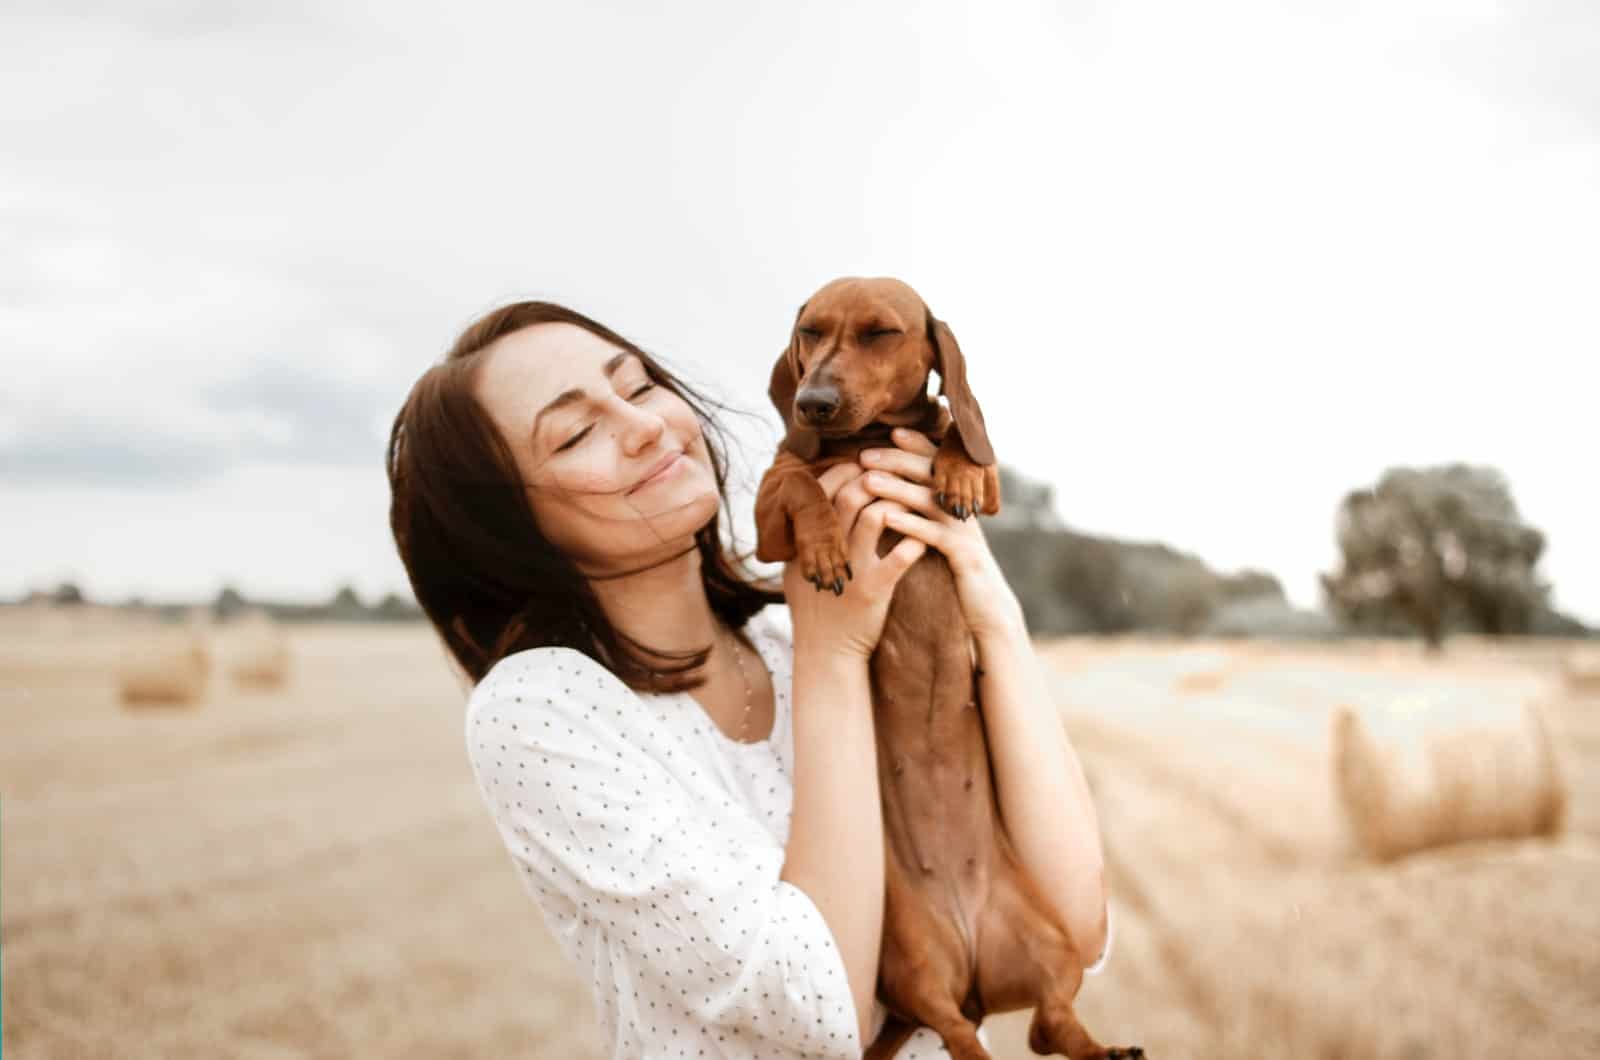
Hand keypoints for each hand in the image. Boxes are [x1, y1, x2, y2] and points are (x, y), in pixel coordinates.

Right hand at [784, 460, 926, 660]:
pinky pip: (900, 557)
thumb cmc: (815, 608)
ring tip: (911, 502)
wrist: (825, 652)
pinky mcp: (874, 591)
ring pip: (876, 517)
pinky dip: (914, 542)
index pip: (823, 491)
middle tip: (893, 476)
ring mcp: (851, 569)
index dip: (845, 471)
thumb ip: (804, 539)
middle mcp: (827, 550)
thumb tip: (808, 504)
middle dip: (875, 478)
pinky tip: (922, 539)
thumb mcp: (797, 569)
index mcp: (807, 541)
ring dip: (898, 503)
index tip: (863, 466)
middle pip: (851, 495)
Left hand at [857, 428, 1025, 639]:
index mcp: (958, 502)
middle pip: (933, 474)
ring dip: (897, 488)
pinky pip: (935, 535)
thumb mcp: (945, 537)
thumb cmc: (959, 572)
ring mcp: (966, 531)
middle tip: (864, 454)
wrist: (988, 609)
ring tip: (868, 480)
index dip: (917, 446)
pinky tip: (886, 518)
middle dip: (898, 460)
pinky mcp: (965, 556)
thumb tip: (899, 490)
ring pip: (931, 501)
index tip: (891, 432)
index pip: (939, 465)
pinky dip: (910, 524)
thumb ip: (930, 512)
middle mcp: (965, 510)